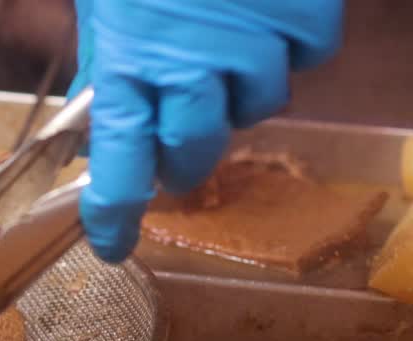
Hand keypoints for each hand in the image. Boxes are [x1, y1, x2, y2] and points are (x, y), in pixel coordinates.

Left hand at [69, 0, 342, 261]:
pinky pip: (307, 56)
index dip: (116, 214)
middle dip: (184, 155)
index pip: (120, 163)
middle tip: (177, 133)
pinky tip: (264, 10)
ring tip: (222, 41)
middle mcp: (190, 66)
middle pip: (197, 153)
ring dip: (239, 89)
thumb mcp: (107, 14)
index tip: (112, 245)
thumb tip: (104, 138)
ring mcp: (253, 43)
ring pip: (258, 108)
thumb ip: (109, 77)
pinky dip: (290, 41)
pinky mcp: (304, 14)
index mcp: (130, 65)